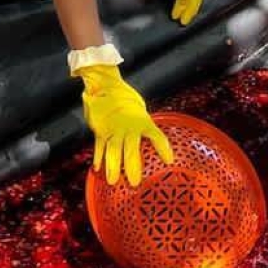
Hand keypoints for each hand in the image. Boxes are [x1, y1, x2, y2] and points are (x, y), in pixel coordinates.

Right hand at [74, 61, 172, 186]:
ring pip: (112, 152)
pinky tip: (97, 169)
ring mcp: (112, 130)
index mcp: (142, 121)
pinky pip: (99, 146)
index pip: (156, 136)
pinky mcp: (100, 130)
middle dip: (132, 167)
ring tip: (113, 181)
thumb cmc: (125, 98)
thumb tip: (153, 141)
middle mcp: (128, 127)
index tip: (169, 161)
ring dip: (113, 167)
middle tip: (135, 183)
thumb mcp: (140, 110)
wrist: (105, 85)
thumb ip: (144, 125)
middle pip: (130, 150)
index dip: (163, 148)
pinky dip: (98, 157)